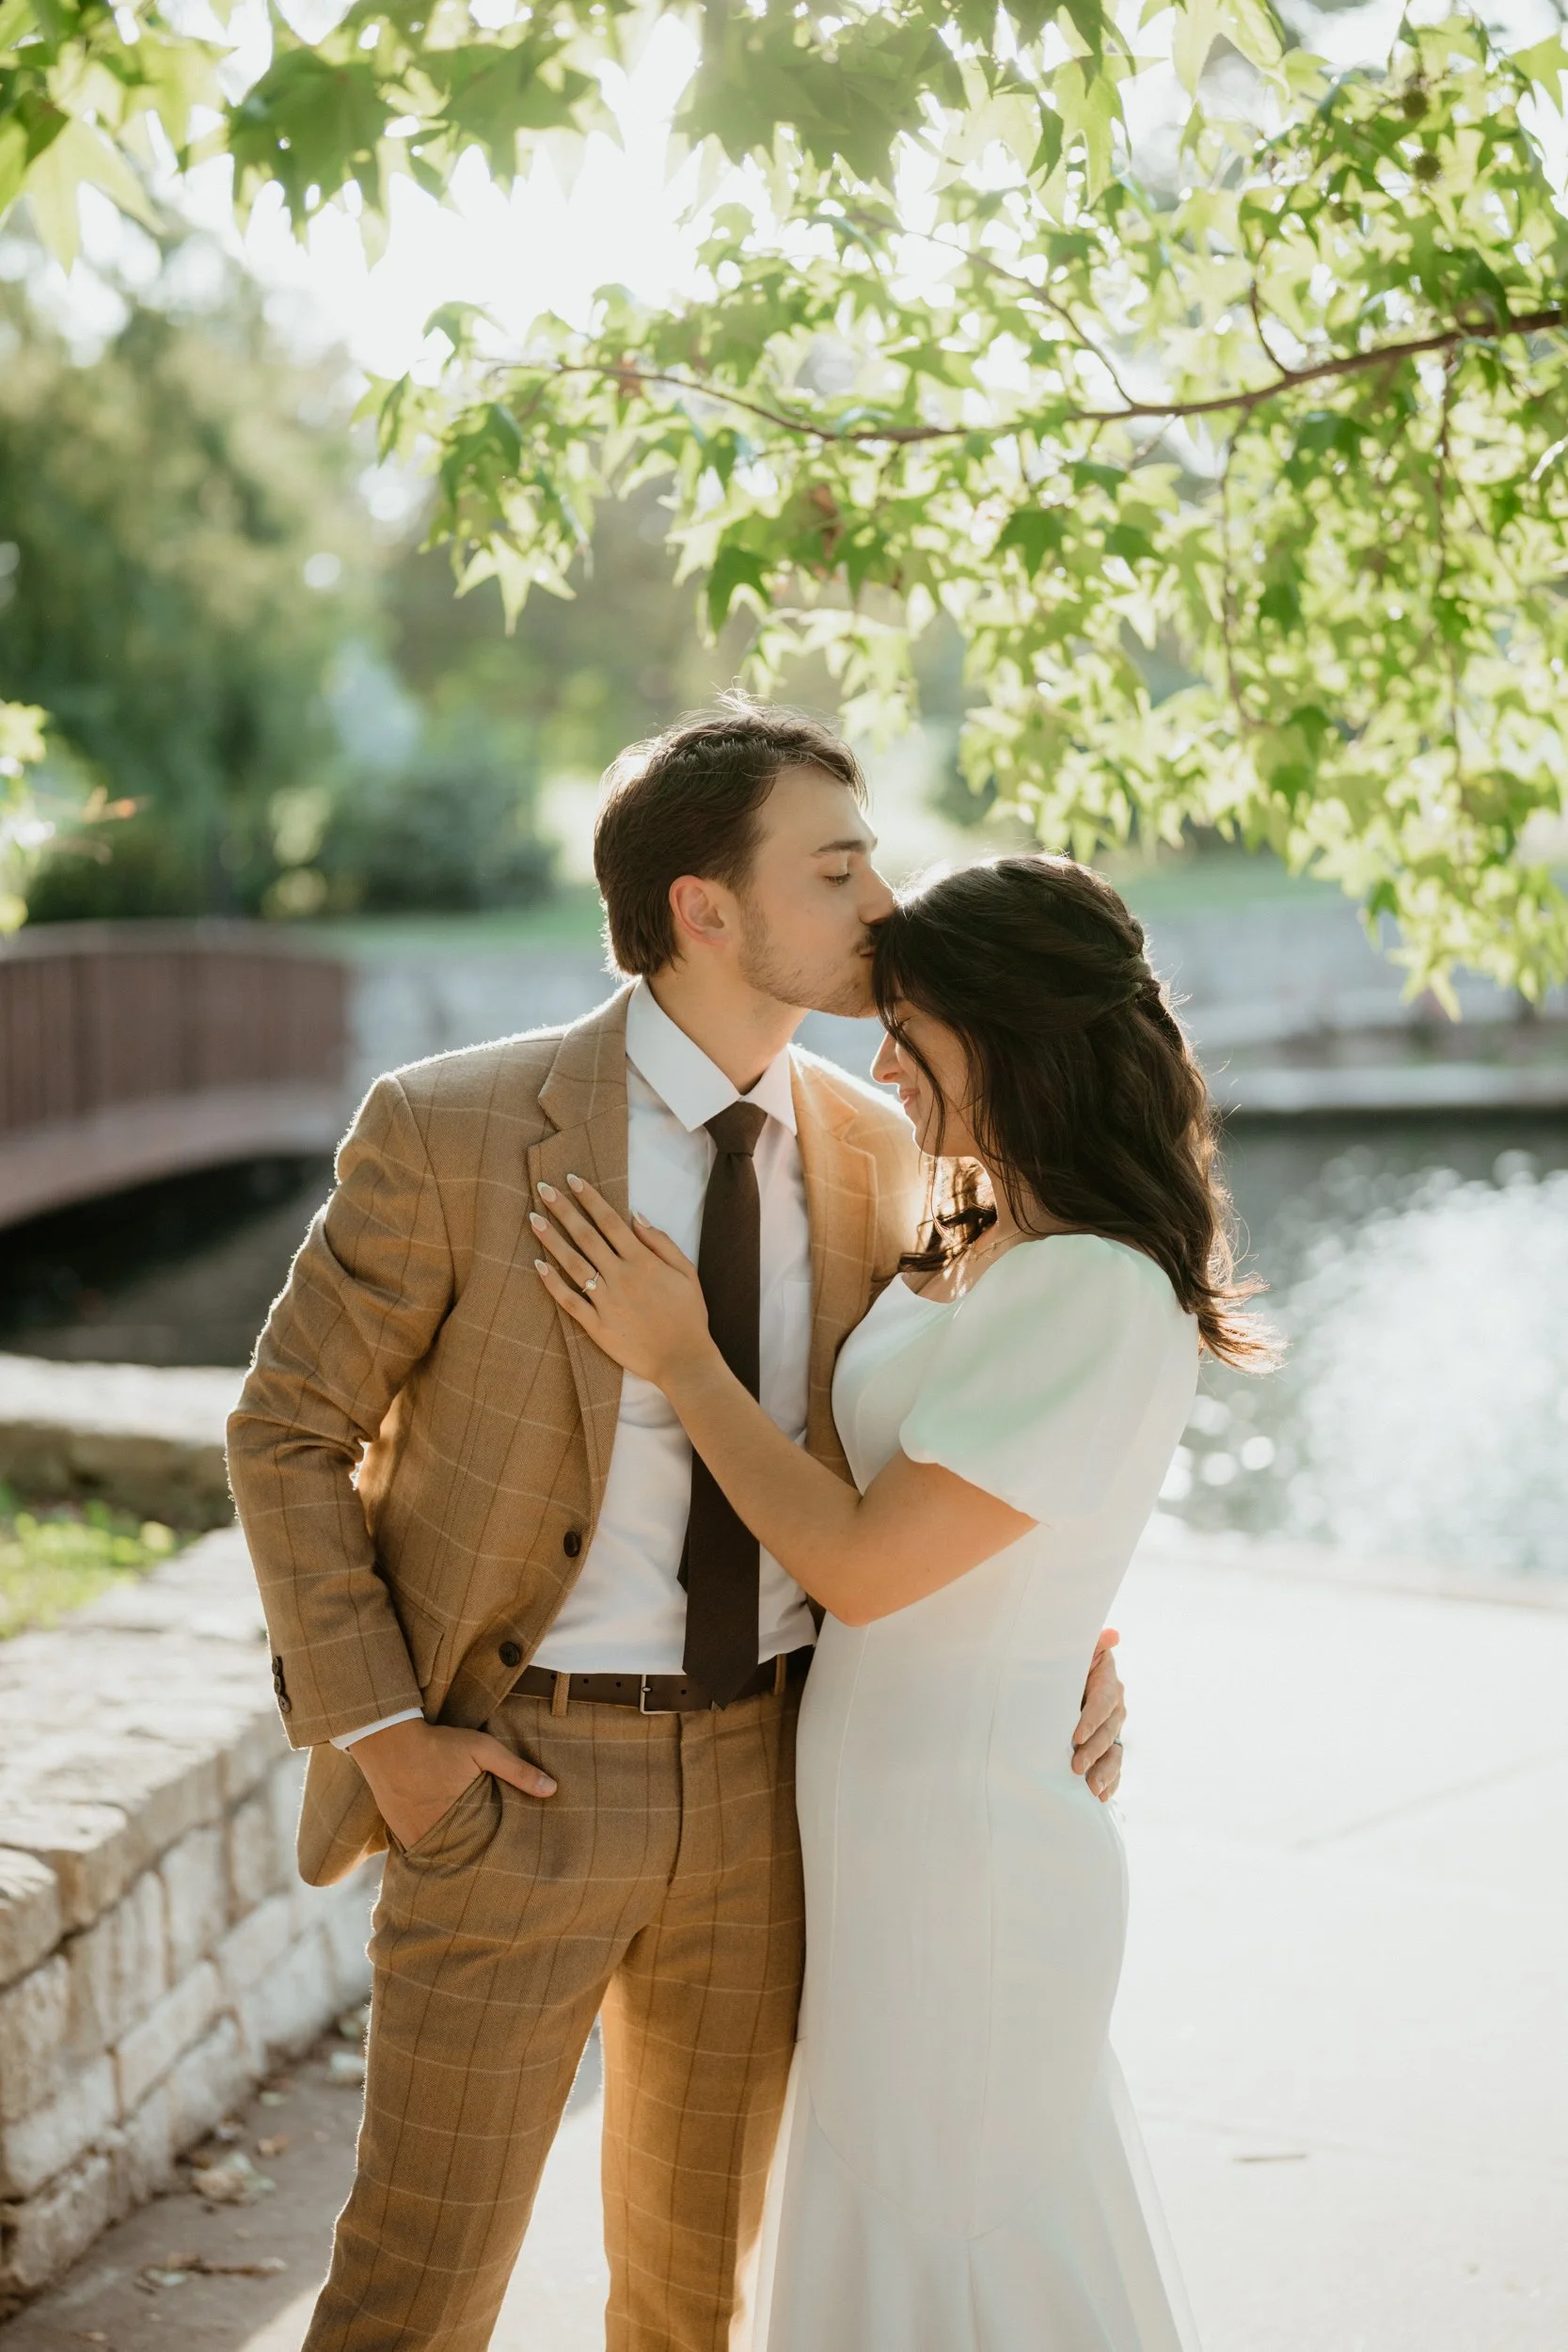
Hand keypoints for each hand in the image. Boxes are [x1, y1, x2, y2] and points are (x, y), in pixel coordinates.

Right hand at [349, 1718, 554, 1849]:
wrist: (388, 1741)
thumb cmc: (439, 1744)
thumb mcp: (483, 1749)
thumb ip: (517, 1770)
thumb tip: (552, 1790)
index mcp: (462, 1818)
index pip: (487, 1848)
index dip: (500, 1854)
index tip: (514, 1859)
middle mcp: (436, 1835)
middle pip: (464, 1857)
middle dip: (478, 1862)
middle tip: (496, 1871)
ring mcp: (415, 1837)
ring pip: (441, 1858)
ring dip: (455, 1859)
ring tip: (472, 1867)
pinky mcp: (399, 1833)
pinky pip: (420, 1853)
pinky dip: (433, 1853)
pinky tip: (445, 1854)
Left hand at [531, 1173, 715, 1389]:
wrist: (683, 1360)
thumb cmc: (689, 1315)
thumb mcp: (687, 1272)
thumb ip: (662, 1242)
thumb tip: (637, 1216)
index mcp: (642, 1261)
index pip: (610, 1221)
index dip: (590, 1198)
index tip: (572, 1179)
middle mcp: (620, 1276)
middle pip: (586, 1236)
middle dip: (563, 1210)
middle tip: (543, 1188)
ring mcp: (606, 1301)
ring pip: (572, 1263)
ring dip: (551, 1239)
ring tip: (533, 1218)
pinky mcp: (596, 1326)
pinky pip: (569, 1300)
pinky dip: (552, 1282)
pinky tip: (538, 1264)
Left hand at [1072, 1629, 1124, 1803]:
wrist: (1060, 1683)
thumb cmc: (1065, 1664)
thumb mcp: (1075, 1653)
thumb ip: (1092, 1645)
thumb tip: (1113, 1635)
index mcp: (1108, 1683)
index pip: (1103, 1702)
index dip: (1091, 1719)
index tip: (1075, 1736)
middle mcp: (1115, 1708)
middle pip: (1109, 1731)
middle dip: (1093, 1751)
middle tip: (1076, 1766)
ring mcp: (1115, 1730)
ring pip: (1115, 1753)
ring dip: (1104, 1772)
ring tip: (1091, 1789)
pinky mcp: (1110, 1748)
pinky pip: (1115, 1768)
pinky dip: (1110, 1783)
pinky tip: (1101, 1797)